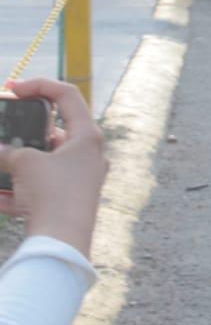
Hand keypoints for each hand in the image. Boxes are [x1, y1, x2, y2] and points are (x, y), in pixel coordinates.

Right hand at [0, 79, 107, 257]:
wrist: (64, 240)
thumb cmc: (53, 193)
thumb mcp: (26, 164)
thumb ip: (9, 152)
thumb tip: (1, 152)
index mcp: (87, 135)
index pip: (66, 95)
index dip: (38, 85)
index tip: (12, 87)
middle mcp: (88, 154)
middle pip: (52, 131)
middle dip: (21, 133)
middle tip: (3, 132)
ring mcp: (80, 178)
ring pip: (41, 163)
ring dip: (14, 164)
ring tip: (0, 163)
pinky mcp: (67, 200)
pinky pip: (37, 189)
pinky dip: (15, 190)